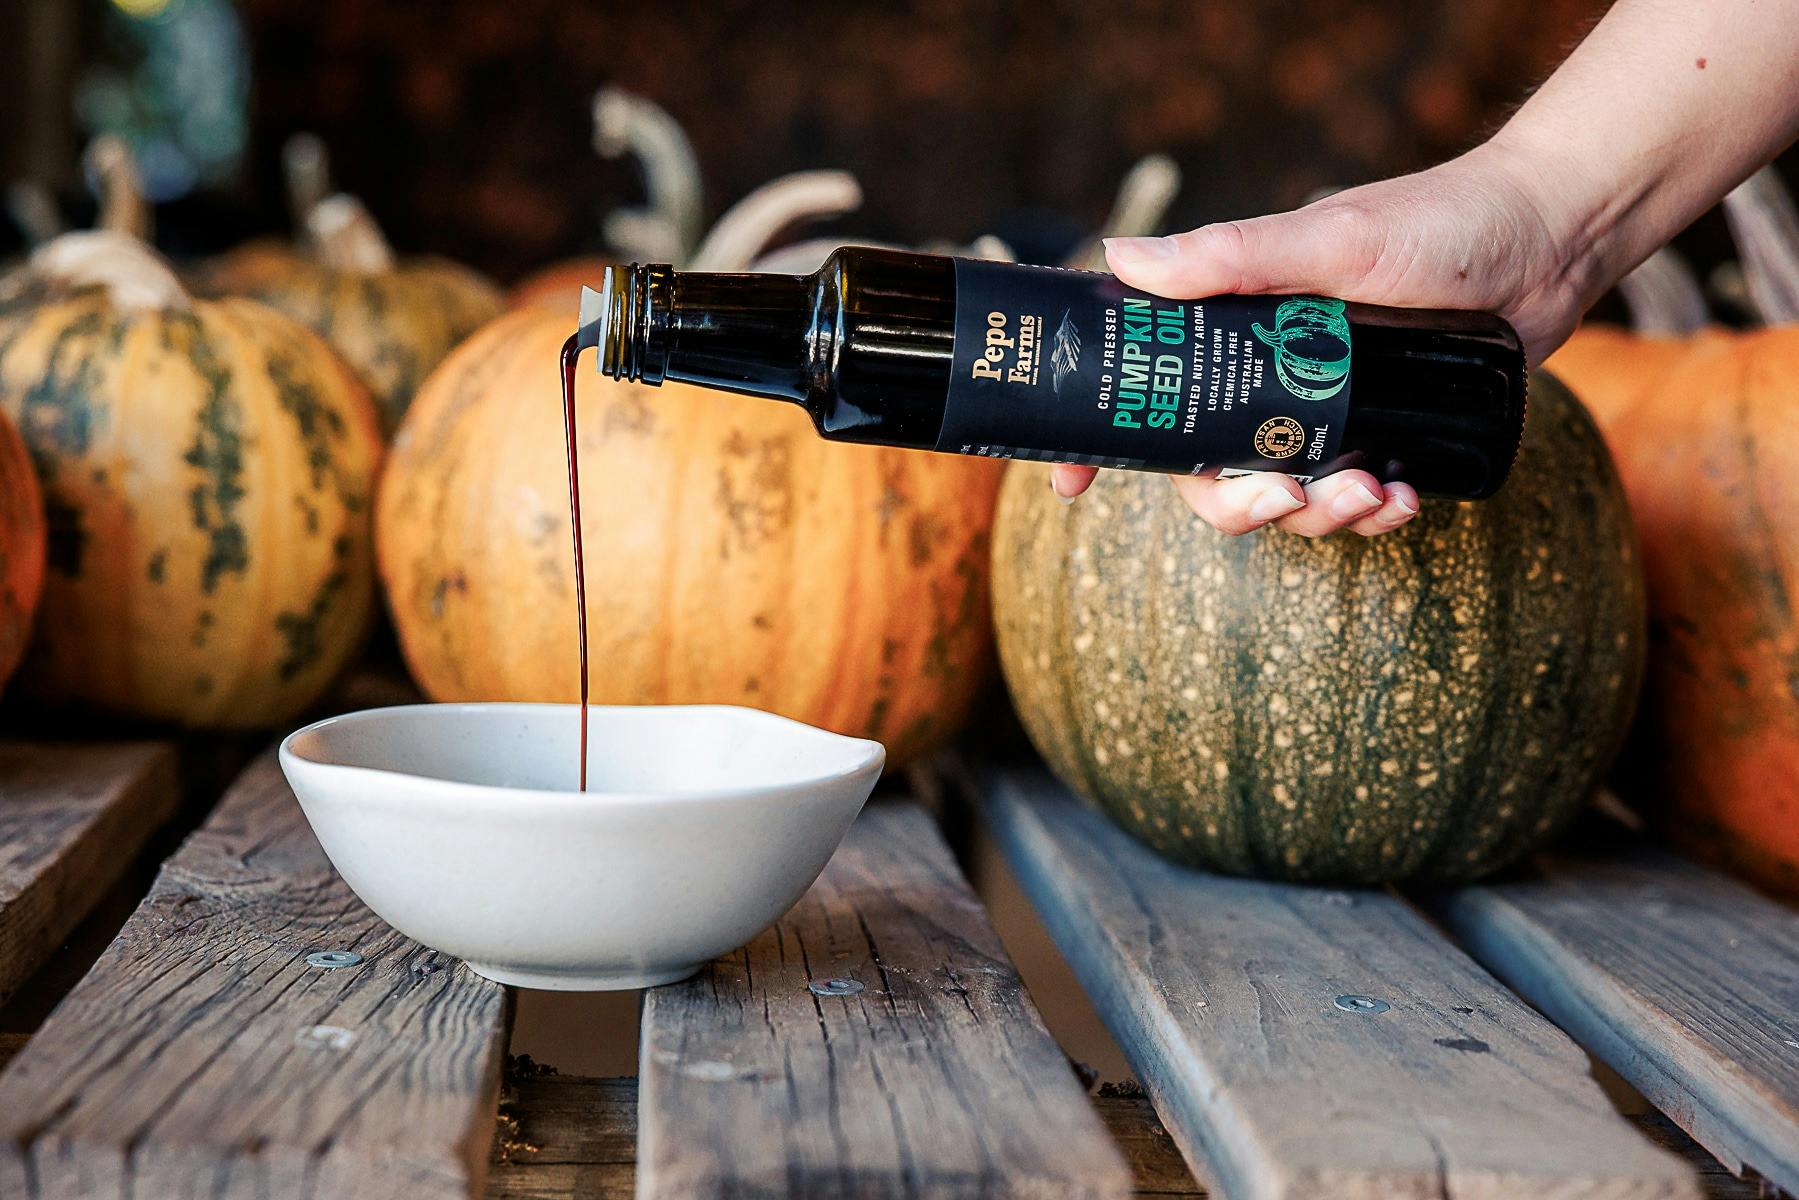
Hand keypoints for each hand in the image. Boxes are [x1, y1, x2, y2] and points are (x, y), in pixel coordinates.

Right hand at [1050, 141, 1585, 536]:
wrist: (1553, 240)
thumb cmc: (1440, 222)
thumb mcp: (1332, 239)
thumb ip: (1233, 257)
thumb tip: (1122, 259)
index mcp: (1233, 330)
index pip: (1146, 391)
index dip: (1102, 442)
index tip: (1071, 486)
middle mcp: (1268, 378)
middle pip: (1208, 474)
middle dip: (1239, 506)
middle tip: (1283, 497)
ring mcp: (1325, 414)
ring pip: (1284, 498)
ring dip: (1320, 515)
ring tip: (1375, 491)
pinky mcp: (1382, 437)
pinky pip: (1353, 502)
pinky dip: (1373, 514)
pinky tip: (1406, 499)